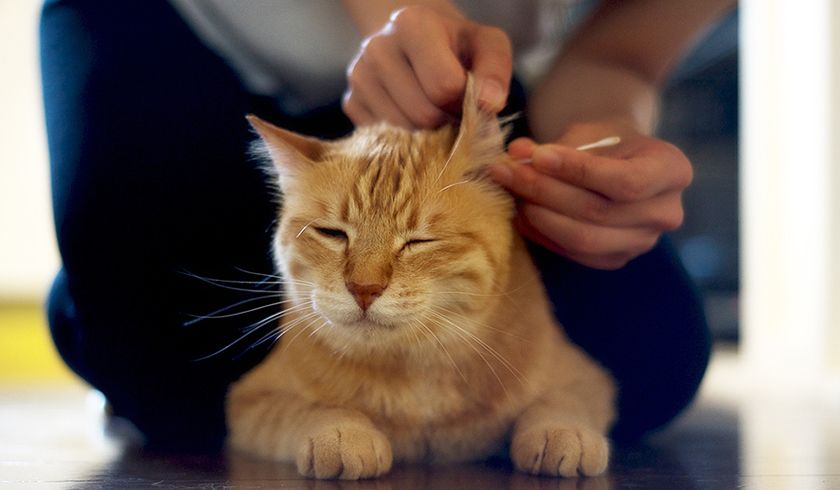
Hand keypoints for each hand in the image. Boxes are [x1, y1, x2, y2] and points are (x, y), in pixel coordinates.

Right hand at [343, 5, 511, 127]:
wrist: (414, 40)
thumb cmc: (456, 45)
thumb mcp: (486, 44)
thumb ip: (495, 70)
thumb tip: (488, 104)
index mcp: (412, 25)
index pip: (443, 86)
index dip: (464, 103)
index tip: (469, 98)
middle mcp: (377, 48)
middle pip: (423, 115)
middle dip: (447, 123)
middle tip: (455, 113)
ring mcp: (359, 77)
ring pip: (402, 134)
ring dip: (428, 136)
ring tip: (436, 115)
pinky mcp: (351, 103)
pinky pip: (384, 141)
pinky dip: (406, 140)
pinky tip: (414, 119)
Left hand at [489, 123, 692, 269]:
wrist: (619, 162)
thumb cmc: (607, 141)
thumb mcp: (590, 131)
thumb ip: (557, 144)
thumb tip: (517, 153)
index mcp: (673, 171)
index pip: (625, 181)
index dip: (578, 171)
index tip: (537, 156)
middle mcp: (666, 213)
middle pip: (599, 212)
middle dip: (545, 191)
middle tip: (506, 172)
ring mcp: (643, 242)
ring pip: (583, 238)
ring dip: (538, 214)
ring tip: (510, 190)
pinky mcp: (616, 259)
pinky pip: (574, 253)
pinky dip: (542, 234)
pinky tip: (520, 213)